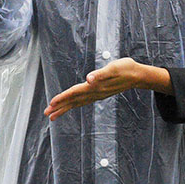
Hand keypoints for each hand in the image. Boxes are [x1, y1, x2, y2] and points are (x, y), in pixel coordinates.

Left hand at [45, 58, 171, 119]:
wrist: (138, 75)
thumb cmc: (126, 68)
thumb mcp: (113, 68)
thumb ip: (100, 74)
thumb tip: (89, 79)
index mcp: (95, 86)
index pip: (75, 93)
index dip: (62, 98)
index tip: (51, 104)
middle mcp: (95, 93)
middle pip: (74, 101)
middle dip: (59, 107)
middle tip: (47, 114)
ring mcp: (97, 95)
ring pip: (77, 103)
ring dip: (65, 108)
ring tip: (53, 115)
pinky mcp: (99, 94)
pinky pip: (83, 101)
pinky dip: (74, 104)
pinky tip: (70, 106)